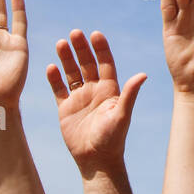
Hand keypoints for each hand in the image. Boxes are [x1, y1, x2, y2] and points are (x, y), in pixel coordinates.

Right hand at [47, 29, 146, 172]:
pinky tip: (50, 67)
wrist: (96, 160)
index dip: (101, 49)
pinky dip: (54, 79)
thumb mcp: (122, 114)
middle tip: (74, 33)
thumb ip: (129, 94)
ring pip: (71, 73)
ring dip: (66, 58)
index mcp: (110, 89)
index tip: (95, 34)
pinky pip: (59, 89)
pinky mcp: (66, 108)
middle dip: (81, 48)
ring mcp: (79, 98)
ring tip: (60, 43)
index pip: (105, 63)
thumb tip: (143, 75)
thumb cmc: (113, 139)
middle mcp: (94, 90)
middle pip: (87, 64)